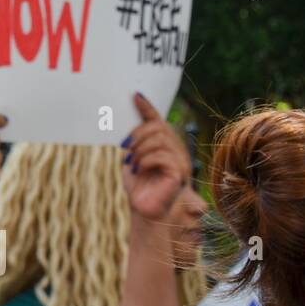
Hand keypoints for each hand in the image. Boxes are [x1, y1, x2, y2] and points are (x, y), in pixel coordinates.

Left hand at [121, 93, 187, 220]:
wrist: (145, 211)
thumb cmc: (140, 186)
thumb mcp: (132, 159)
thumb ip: (134, 142)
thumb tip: (128, 123)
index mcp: (166, 144)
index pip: (158, 120)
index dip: (147, 107)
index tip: (135, 95)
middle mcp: (176, 150)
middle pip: (157, 127)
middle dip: (137, 134)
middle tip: (124, 146)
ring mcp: (180, 161)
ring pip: (158, 139)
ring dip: (138, 149)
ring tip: (131, 162)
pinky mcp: (178, 173)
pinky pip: (161, 156)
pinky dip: (144, 160)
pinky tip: (137, 169)